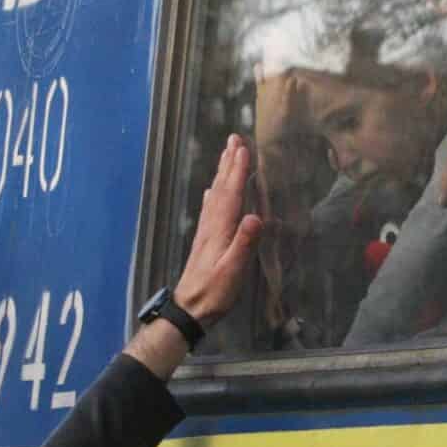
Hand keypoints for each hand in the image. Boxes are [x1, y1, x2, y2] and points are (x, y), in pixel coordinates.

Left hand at [174, 134, 264, 325]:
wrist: (190, 308)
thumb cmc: (215, 292)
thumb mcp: (233, 270)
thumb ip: (244, 243)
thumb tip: (256, 216)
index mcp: (220, 229)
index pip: (231, 193)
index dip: (237, 170)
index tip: (243, 147)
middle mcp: (211, 224)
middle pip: (221, 188)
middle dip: (228, 163)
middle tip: (233, 138)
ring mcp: (206, 231)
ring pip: (215, 195)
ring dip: (221, 173)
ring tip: (226, 155)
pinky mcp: (205, 240)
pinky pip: (210, 208)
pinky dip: (213, 194)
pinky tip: (211, 190)